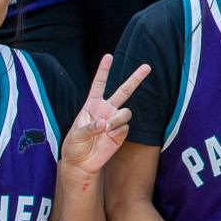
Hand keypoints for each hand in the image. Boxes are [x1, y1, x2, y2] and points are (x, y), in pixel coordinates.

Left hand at [61, 55, 147, 173]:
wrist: (81, 164)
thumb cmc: (73, 146)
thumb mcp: (74, 136)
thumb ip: (88, 128)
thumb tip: (104, 123)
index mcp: (92, 105)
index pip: (99, 84)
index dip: (104, 70)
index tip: (109, 56)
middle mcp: (106, 110)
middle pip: (124, 91)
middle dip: (135, 79)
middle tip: (147, 67)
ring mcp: (114, 121)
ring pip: (126, 112)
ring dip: (117, 119)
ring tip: (107, 129)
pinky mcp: (120, 134)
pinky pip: (125, 127)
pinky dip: (118, 131)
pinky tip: (109, 137)